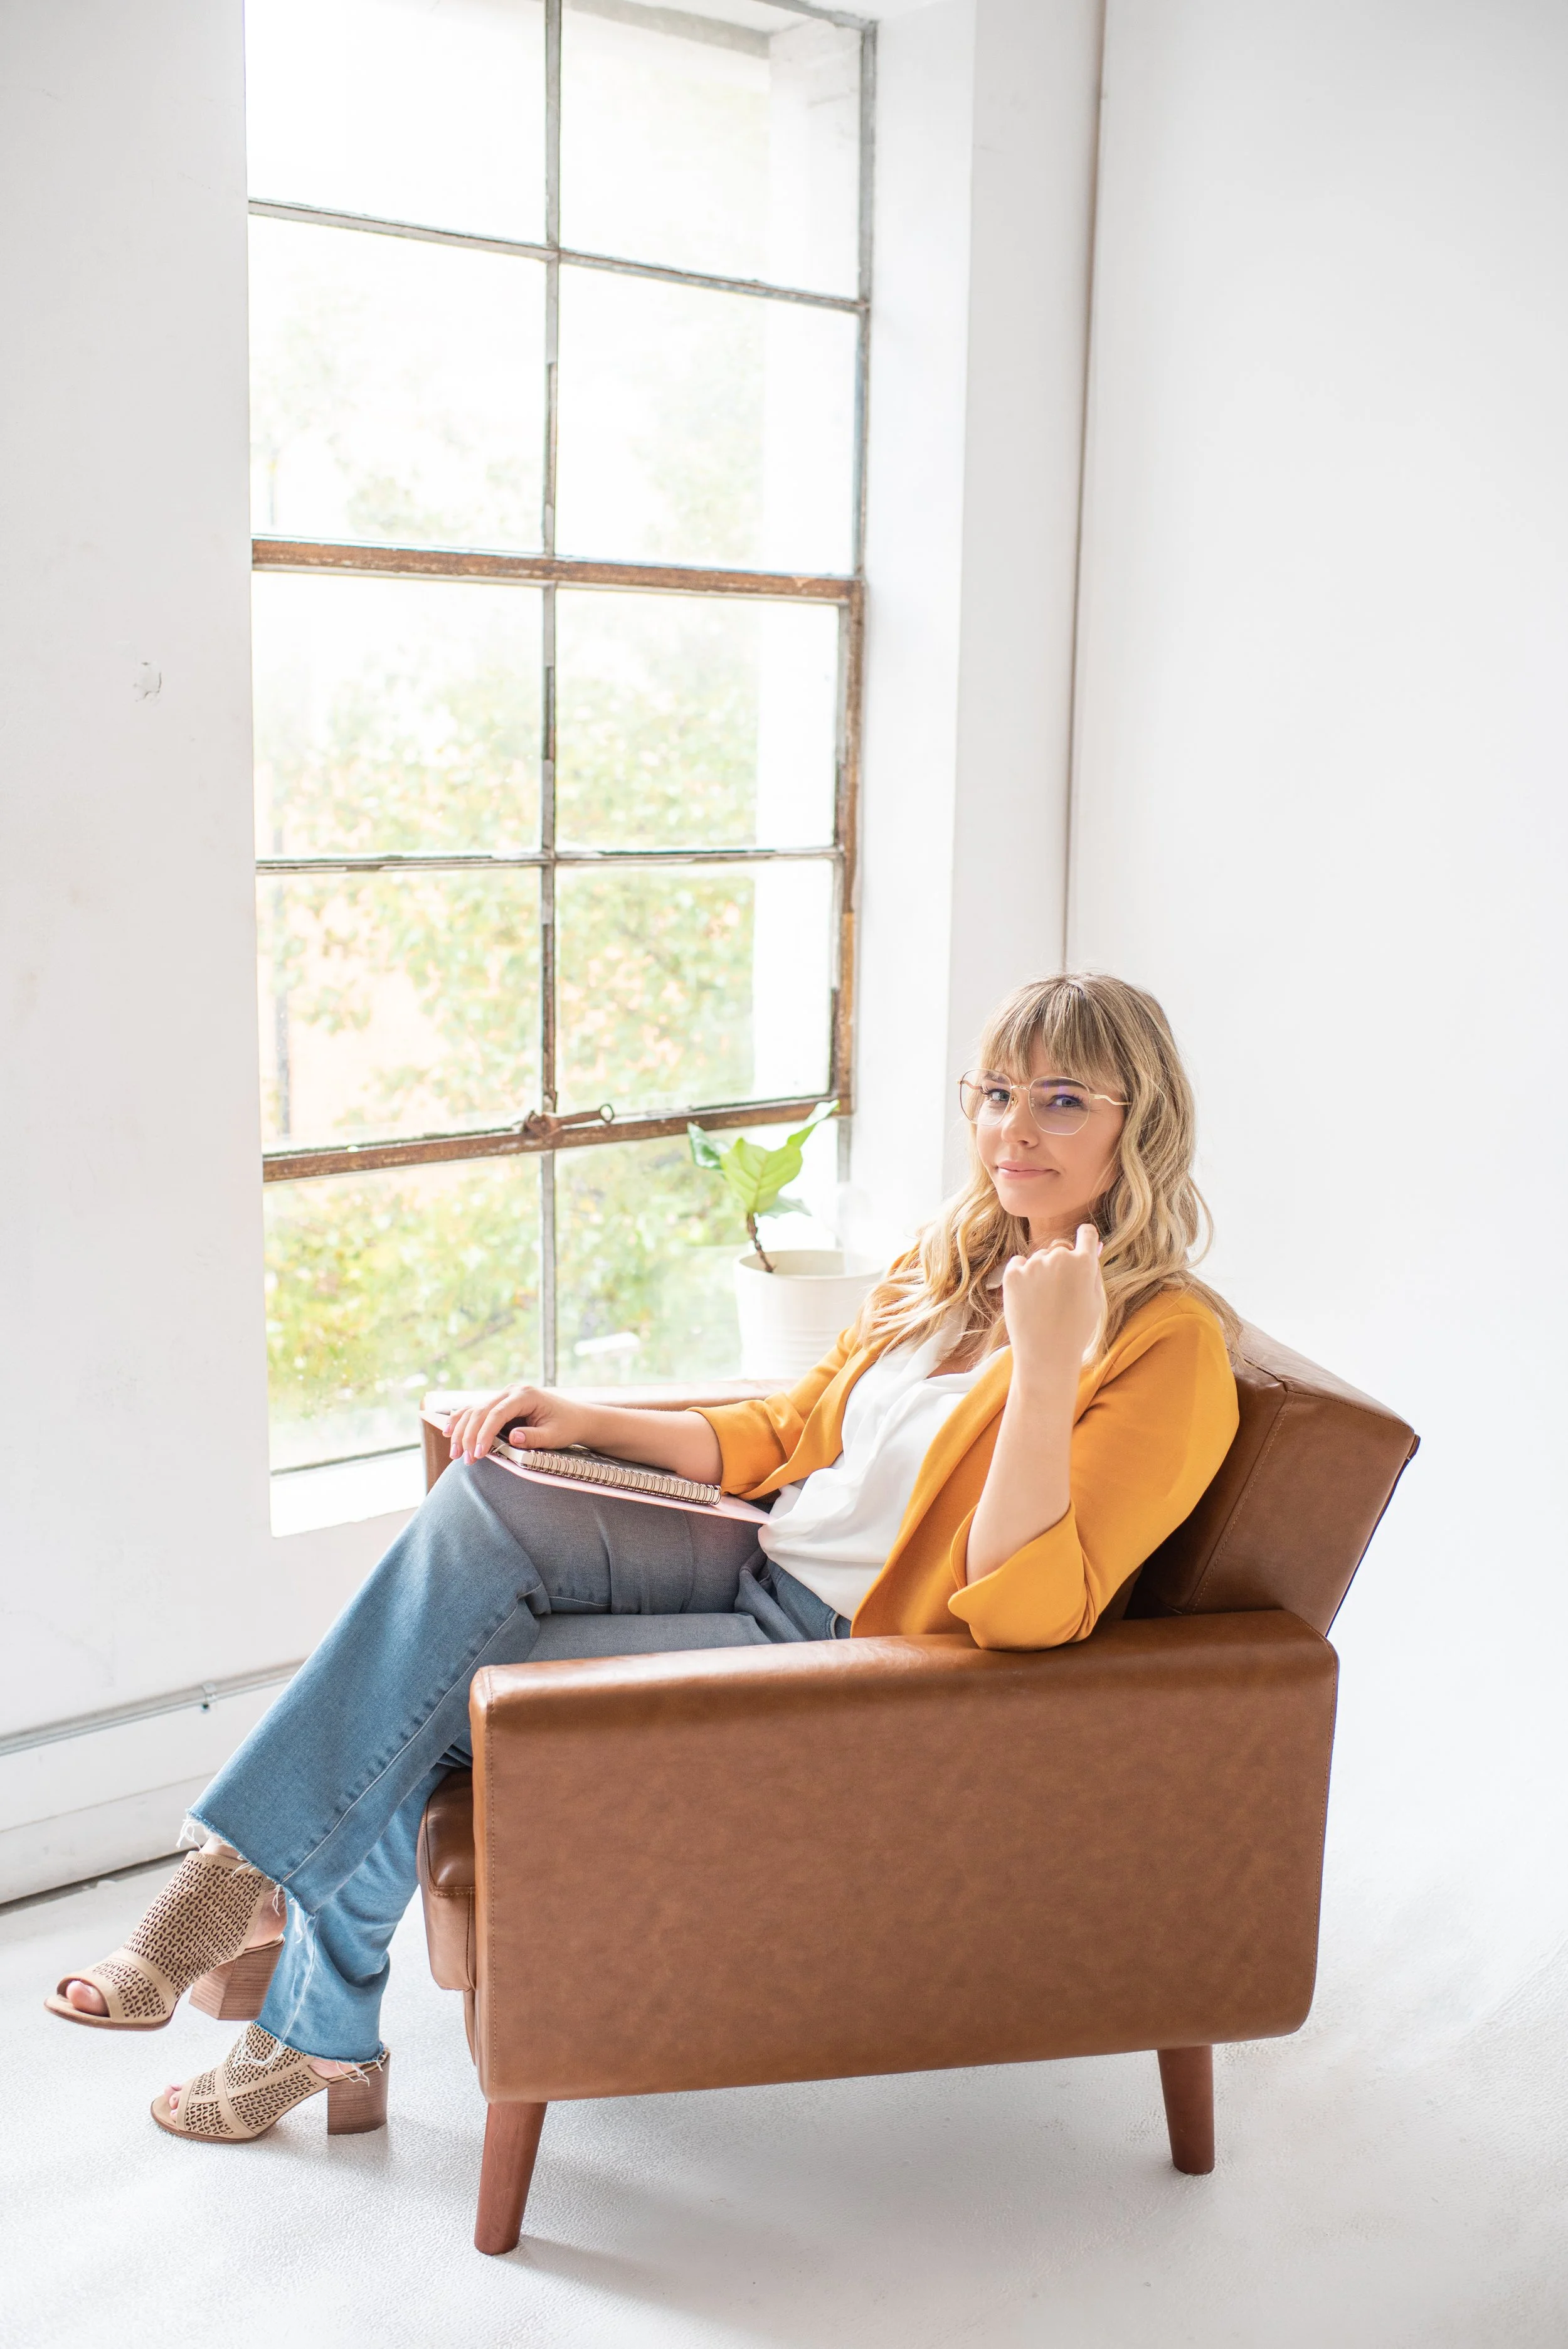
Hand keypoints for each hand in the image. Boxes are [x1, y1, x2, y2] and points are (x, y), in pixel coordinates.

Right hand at [446, 1384, 595, 1465]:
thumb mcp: (555, 1435)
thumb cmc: (567, 1427)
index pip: (497, 1413)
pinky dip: (462, 1421)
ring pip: (474, 1410)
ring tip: (454, 1453)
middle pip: (481, 1411)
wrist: (576, 1418)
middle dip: (469, 1436)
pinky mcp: (500, 1404)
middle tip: (464, 1460)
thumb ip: (534, 1437)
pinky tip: (448, 1432)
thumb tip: (512, 1438)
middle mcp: (511, 1391)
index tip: (478, 1454)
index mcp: (525, 1395)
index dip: (485, 1434)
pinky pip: (476, 1411)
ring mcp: (504, 1396)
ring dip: (461, 1431)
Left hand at [999, 1224, 1104, 1389]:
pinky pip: (1018, 1264)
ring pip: (1038, 1259)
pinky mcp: (1012, 1274)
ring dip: (1040, 1273)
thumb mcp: (1095, 1300)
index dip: (1085, 1241)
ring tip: (1042, 1303)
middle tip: (1059, 1294)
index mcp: (1085, 1263)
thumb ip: (1093, 1271)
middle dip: (1060, 1264)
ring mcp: (1034, 1264)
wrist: (1046, 1355)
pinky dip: (1021, 1277)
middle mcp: (1060, 1257)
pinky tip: (1027, 1299)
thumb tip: (1095, 1246)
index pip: (1087, 1234)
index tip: (1081, 1252)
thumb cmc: (1076, 1331)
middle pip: (1060, 1249)